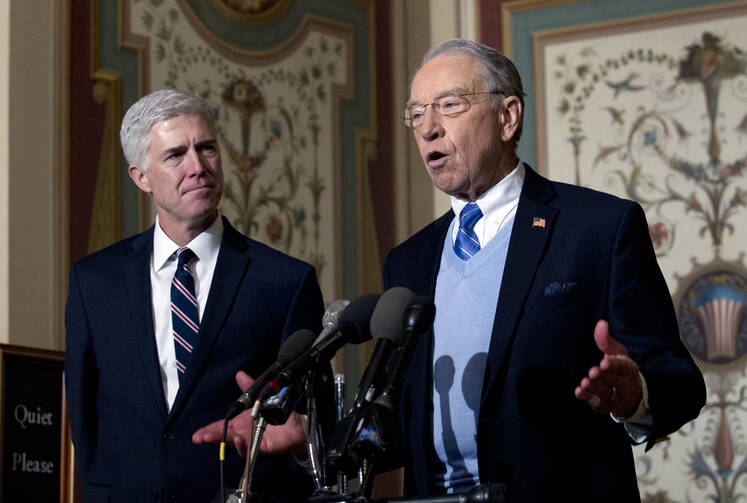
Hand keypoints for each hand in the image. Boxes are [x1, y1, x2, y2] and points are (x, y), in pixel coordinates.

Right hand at [192, 371, 307, 457]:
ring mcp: (252, 440)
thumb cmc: (274, 414)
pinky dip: (245, 445)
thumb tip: (239, 374)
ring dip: (228, 441)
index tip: (197, 434)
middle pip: (225, 436)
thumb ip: (248, 387)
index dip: (209, 431)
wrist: (295, 426)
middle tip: (202, 437)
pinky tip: (240, 440)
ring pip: (237, 443)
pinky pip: (253, 447)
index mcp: (240, 422)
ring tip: (220, 437)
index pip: (221, 427)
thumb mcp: (259, 398)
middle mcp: (244, 433)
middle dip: (213, 437)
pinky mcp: (263, 446)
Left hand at [574, 320, 641, 417]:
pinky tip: (579, 392)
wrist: (629, 393)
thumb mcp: (616, 352)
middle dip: (605, 378)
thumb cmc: (620, 368)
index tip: (604, 362)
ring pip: (606, 395)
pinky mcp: (604, 405)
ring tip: (585, 382)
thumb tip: (601, 323)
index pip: (624, 368)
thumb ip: (606, 340)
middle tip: (593, 372)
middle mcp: (624, 385)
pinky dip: (587, 398)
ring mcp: (615, 398)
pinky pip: (596, 403)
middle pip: (616, 383)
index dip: (614, 366)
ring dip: (594, 389)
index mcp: (629, 370)